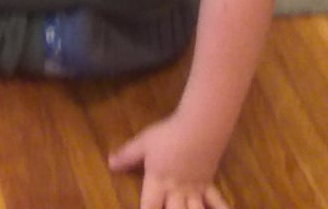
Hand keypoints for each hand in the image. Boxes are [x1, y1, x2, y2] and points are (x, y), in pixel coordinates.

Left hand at [109, 121, 228, 208]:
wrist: (199, 128)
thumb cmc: (168, 134)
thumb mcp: (143, 143)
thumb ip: (127, 156)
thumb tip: (110, 164)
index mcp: (158, 183)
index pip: (149, 207)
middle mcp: (176, 192)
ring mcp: (194, 191)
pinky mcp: (208, 185)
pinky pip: (217, 202)